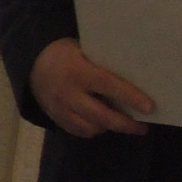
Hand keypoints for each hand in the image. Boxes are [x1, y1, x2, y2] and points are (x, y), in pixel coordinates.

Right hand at [29, 37, 154, 139]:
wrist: (33, 65)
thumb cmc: (65, 54)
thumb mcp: (83, 50)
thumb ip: (102, 63)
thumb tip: (135, 76)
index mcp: (77, 71)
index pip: (108, 85)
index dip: (130, 97)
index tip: (149, 107)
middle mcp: (68, 92)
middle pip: (101, 115)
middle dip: (125, 124)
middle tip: (142, 127)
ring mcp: (60, 108)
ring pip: (91, 127)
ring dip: (110, 127)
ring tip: (124, 124)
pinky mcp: (56, 119)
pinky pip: (80, 131)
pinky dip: (94, 129)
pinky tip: (102, 124)